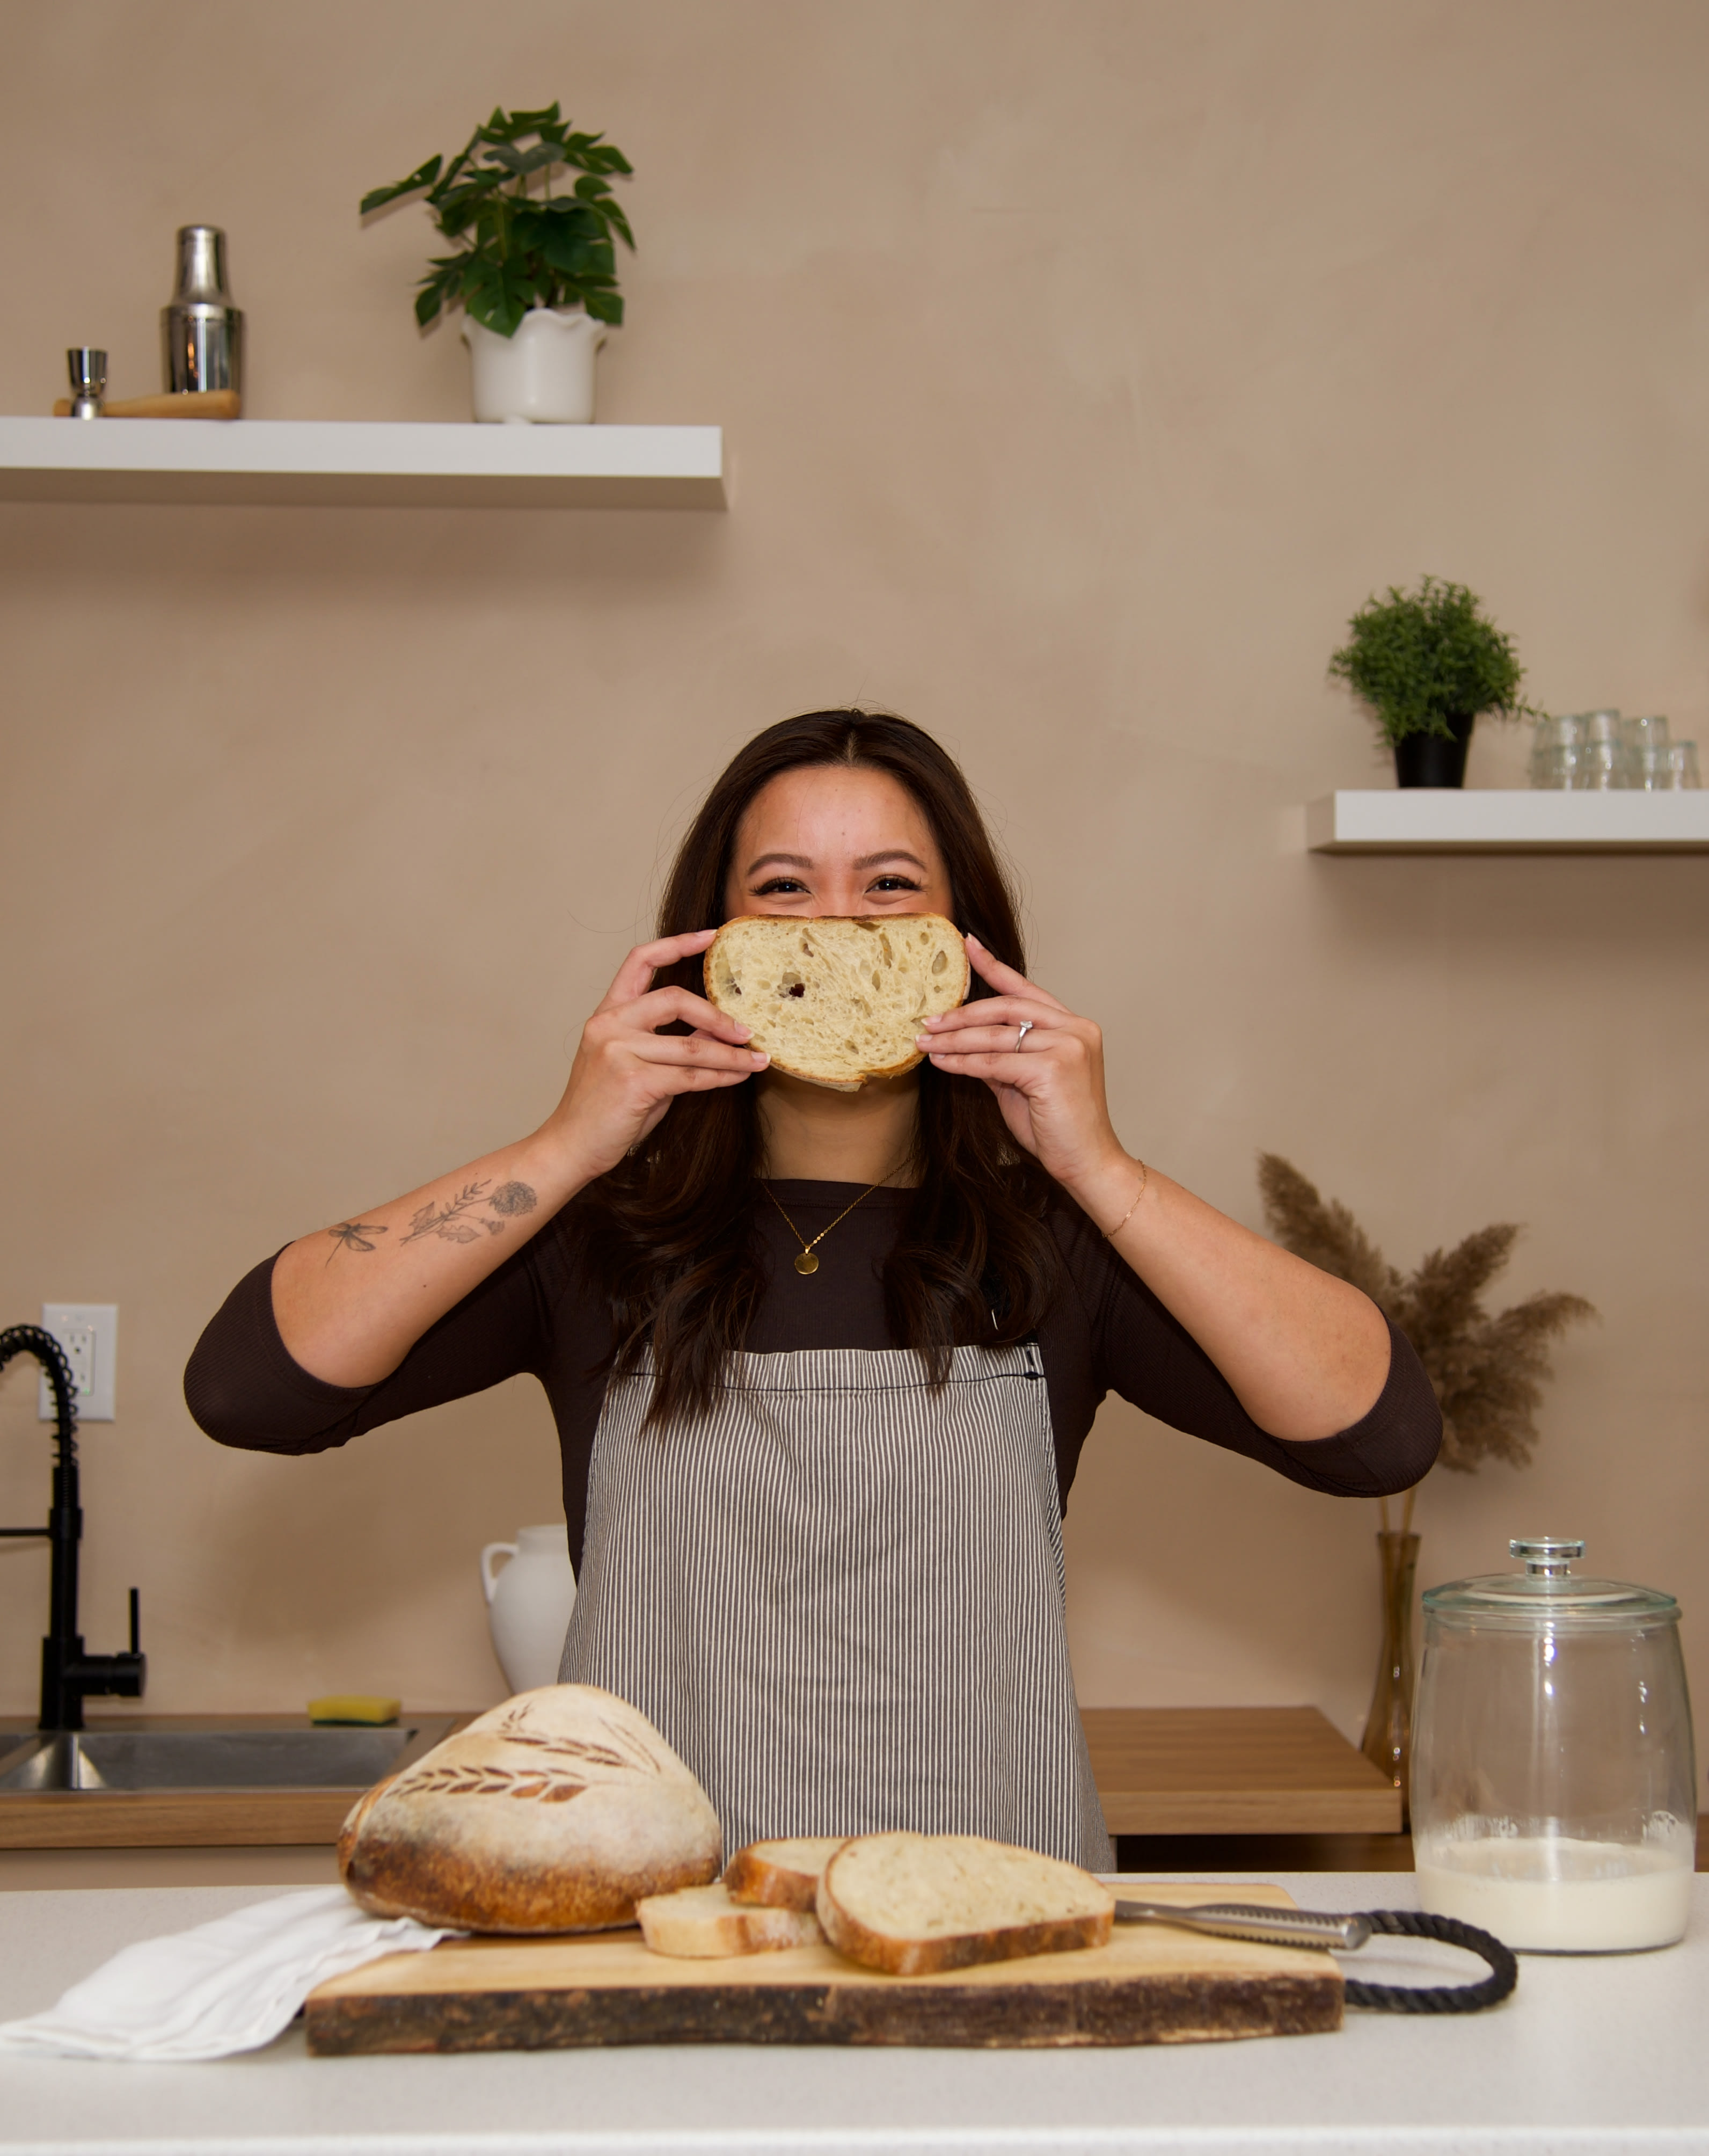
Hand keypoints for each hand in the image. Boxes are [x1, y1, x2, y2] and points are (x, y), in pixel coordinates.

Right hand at [544, 930, 767, 1181]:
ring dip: (731, 1054)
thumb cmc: (604, 1109)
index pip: (640, 961)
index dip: (677, 944)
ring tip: (758, 1059)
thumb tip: (714, 1028)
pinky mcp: (633, 1082)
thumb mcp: (632, 1063)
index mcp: (606, 1014)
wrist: (571, 1147)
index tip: (711, 936)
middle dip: (717, 1014)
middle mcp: (609, 1025)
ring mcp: (618, 1052)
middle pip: (673, 998)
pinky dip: (721, 1076)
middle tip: (746, 1030)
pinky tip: (738, 1077)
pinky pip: (691, 1075)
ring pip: (691, 1045)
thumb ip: (665, 1042)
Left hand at [918, 935, 1134, 1203]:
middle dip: (962, 1014)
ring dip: (954, 1040)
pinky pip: (995, 1062)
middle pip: (1006, 1008)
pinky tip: (942, 1062)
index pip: (1026, 990)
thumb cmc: (1059, 1127)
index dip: (994, 966)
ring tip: (925, 1041)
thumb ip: (1000, 1057)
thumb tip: (963, 1042)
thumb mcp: (1022, 1084)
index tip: (968, 945)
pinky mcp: (1053, 1069)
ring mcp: (1068, 1046)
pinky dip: (963, 1062)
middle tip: (928, 1020)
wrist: (1088, 1163)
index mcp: (1073, 1026)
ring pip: (996, 1036)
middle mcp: (1075, 1029)